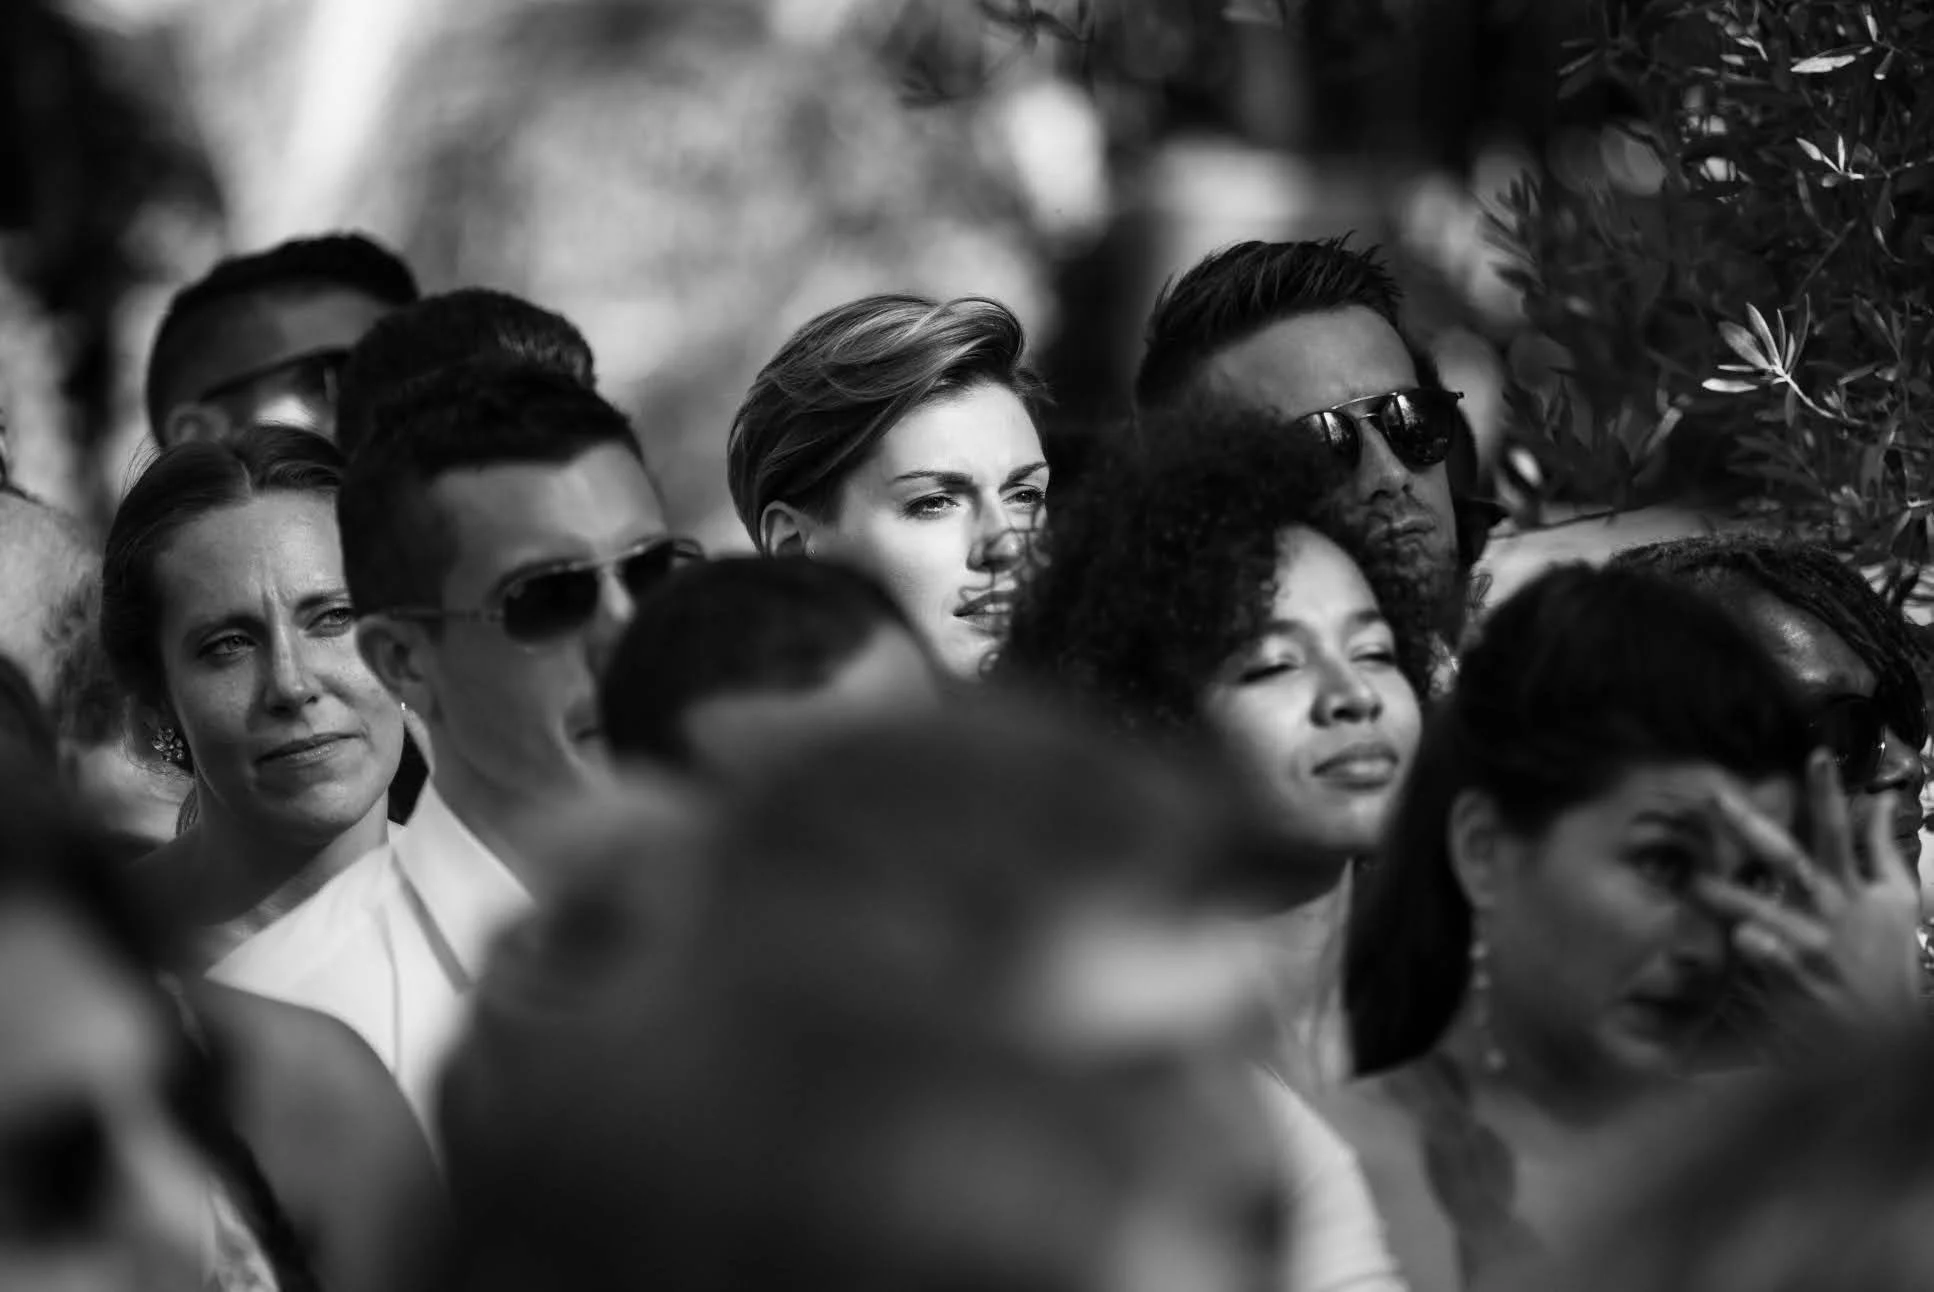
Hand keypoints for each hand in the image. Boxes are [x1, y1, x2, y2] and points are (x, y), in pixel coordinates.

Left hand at [1694, 749, 1921, 1042]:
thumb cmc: (1890, 957)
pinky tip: (1740, 938)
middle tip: (1714, 798)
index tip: (1817, 755)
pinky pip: (1775, 963)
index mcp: (1854, 888)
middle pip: (1789, 861)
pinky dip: (1762, 951)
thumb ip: (1883, 848)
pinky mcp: (1802, 981)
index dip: (1829, 795)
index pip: (1839, 832)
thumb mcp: (1898, 900)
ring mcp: (1815, 946)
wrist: (1893, 1027)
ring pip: (1769, 913)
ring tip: (1692, 881)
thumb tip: (1879, 799)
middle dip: (1752, 828)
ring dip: (1733, 896)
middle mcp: (1833, 910)